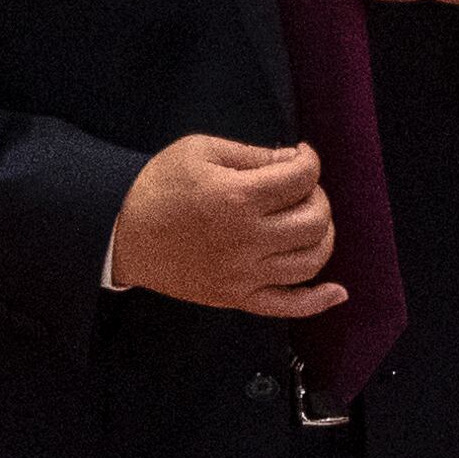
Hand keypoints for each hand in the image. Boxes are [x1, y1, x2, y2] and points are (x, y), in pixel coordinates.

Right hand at [108, 136, 344, 317]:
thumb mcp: (201, 150)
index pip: (302, 178)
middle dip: (317, 196)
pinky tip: (337, 291)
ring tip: (304, 219)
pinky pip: (288, 306)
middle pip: (315, 220)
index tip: (300, 156)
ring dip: (321, 236)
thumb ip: (252, 154)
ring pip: (310, 261)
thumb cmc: (158, 185)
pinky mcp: (237, 297)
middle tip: (299, 187)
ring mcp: (244, 274)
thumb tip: (292, 160)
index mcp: (239, 197)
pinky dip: (318, 301)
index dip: (309, 160)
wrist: (121, 232)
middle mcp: (248, 240)